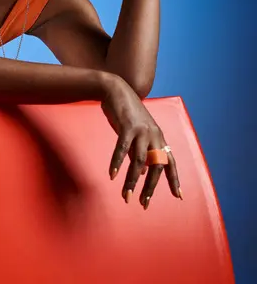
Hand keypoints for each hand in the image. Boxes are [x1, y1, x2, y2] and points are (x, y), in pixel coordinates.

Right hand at [101, 74, 181, 208]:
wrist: (116, 89)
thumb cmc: (126, 113)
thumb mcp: (137, 133)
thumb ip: (141, 152)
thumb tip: (142, 172)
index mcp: (158, 137)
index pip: (170, 161)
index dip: (174, 179)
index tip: (179, 196)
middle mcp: (154, 135)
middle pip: (156, 166)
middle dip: (150, 187)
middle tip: (143, 203)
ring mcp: (141, 130)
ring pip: (139, 161)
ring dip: (132, 181)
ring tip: (126, 196)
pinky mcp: (127, 126)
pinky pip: (122, 148)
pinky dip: (118, 163)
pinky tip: (113, 176)